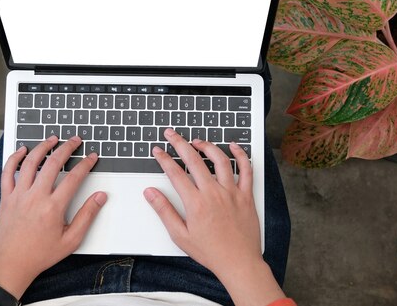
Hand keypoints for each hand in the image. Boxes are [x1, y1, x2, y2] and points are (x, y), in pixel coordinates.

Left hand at [0, 136, 106, 298]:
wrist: (11, 264)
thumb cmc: (40, 255)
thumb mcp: (71, 240)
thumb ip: (87, 216)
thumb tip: (100, 197)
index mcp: (53, 207)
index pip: (74, 177)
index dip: (86, 164)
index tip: (91, 157)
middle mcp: (35, 197)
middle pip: (53, 163)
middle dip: (67, 148)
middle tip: (75, 140)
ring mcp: (19, 196)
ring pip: (30, 163)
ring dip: (43, 147)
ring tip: (52, 139)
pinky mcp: (6, 198)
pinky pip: (8, 172)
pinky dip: (14, 158)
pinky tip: (23, 151)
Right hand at [144, 128, 284, 305]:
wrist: (238, 262)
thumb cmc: (210, 251)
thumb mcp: (180, 235)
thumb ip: (164, 211)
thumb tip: (150, 193)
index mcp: (195, 203)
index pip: (175, 172)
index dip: (164, 158)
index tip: (158, 150)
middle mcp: (213, 193)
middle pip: (194, 159)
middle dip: (180, 143)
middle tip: (171, 134)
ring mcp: (231, 192)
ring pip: (220, 159)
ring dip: (207, 146)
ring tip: (197, 140)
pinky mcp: (245, 195)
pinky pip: (246, 169)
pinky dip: (241, 155)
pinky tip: (233, 146)